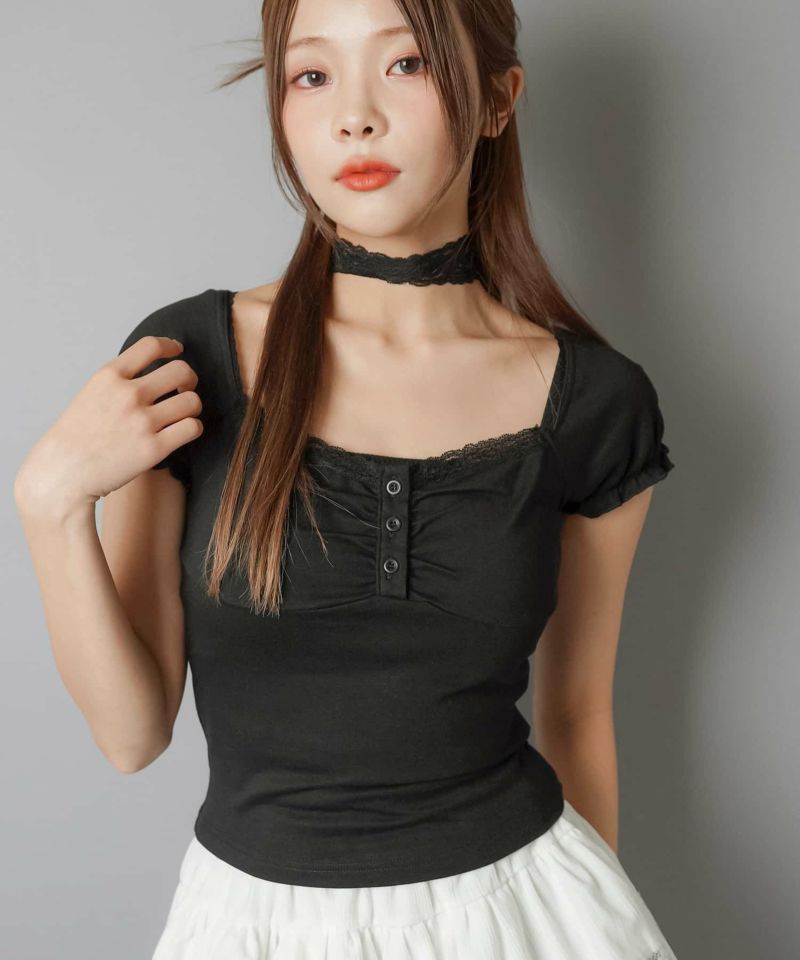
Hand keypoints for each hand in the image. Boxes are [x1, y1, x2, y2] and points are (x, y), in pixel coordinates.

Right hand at [15, 336, 201, 512]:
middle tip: (185, 389)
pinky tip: (182, 431)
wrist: (63, 472)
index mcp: (109, 376)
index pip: (151, 345)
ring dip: (192, 407)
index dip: (170, 346)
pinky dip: (192, 428)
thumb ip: (119, 381)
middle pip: (181, 370)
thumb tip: (151, 372)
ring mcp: (142, 422)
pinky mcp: (154, 448)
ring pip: (192, 401)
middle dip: (188, 379)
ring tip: (182, 414)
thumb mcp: (91, 394)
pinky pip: (192, 427)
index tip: (177, 351)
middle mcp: (128, 395)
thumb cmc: (76, 437)